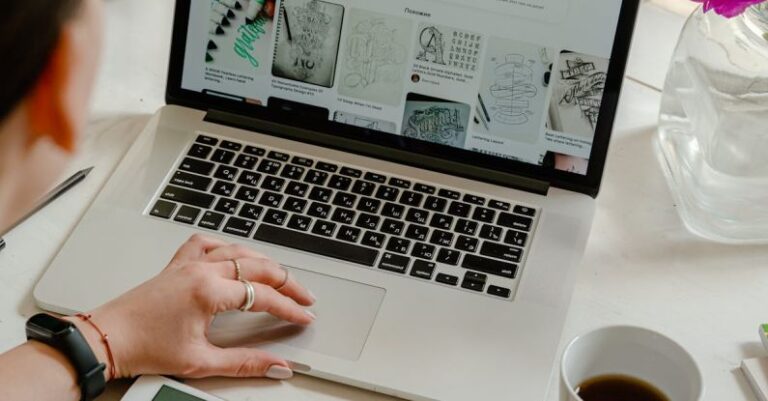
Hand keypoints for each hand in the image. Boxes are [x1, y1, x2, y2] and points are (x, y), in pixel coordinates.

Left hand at [69, 234, 315, 379]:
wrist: (107, 339)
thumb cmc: (144, 347)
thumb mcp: (200, 361)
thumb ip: (244, 362)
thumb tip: (275, 365)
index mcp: (208, 292)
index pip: (263, 297)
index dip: (289, 308)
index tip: (303, 317)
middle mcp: (200, 271)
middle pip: (258, 267)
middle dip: (287, 282)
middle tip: (304, 297)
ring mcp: (188, 264)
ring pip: (238, 250)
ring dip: (264, 262)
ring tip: (281, 276)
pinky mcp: (176, 265)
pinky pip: (207, 243)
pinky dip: (226, 246)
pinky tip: (234, 254)